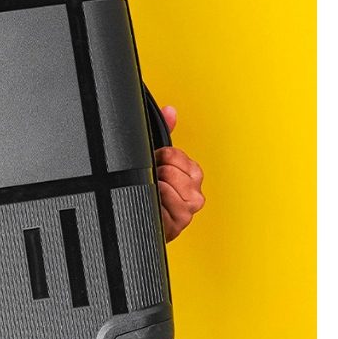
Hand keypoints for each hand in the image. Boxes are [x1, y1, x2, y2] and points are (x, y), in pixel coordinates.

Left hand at [154, 106, 204, 241]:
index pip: (175, 156)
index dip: (159, 157)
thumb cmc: (154, 194)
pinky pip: (159, 206)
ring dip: (152, 188)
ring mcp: (186, 213)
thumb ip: (165, 134)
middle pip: (170, 171)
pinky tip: (150, 205)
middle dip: (155, 173)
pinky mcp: (174, 227)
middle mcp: (195, 195)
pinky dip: (150, 204)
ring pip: (164, 187)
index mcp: (194, 176)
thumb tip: (170, 111)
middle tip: (152, 181)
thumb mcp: (159, 161)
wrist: (142, 224)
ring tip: (151, 193)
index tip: (156, 163)